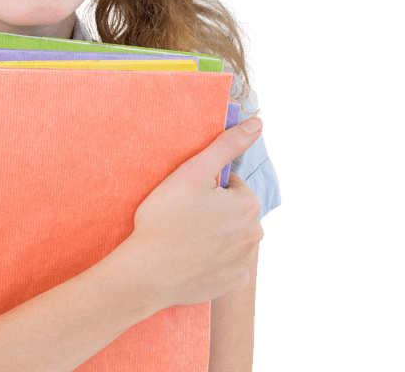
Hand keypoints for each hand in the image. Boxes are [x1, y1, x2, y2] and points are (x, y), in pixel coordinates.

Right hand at [114, 116, 265, 310]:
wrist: (147, 272)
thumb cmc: (166, 218)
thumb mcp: (193, 172)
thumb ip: (227, 145)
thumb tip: (258, 123)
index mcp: (248, 205)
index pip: (230, 185)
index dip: (205, 187)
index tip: (185, 197)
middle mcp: (254, 234)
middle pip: (232, 211)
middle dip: (212, 210)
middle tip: (181, 216)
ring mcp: (244, 262)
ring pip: (229, 237)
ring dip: (213, 234)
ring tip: (183, 237)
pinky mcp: (232, 283)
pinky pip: (225, 264)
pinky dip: (211, 260)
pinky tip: (190, 259)